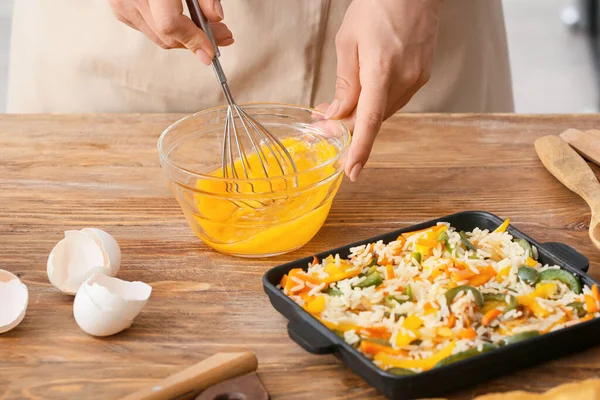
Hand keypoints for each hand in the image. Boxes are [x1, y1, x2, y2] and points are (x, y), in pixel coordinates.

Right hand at [108, 0, 233, 64]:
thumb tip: (216, 17)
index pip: (169, 25)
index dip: (193, 40)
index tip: (210, 51)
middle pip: (167, 36)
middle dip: (196, 40)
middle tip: (222, 36)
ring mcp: (122, 6)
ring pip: (159, 38)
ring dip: (184, 38)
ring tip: (207, 29)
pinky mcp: (121, 11)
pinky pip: (150, 30)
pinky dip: (169, 30)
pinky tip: (184, 21)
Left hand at [322, 0, 441, 181]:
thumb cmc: (378, 5)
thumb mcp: (349, 41)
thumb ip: (344, 82)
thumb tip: (336, 114)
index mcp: (381, 70)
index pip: (370, 120)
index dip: (359, 148)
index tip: (351, 171)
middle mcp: (403, 79)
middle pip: (372, 119)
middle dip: (346, 128)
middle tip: (320, 124)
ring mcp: (416, 79)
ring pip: (383, 111)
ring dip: (360, 116)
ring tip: (337, 107)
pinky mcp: (422, 76)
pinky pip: (394, 100)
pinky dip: (376, 104)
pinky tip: (362, 96)